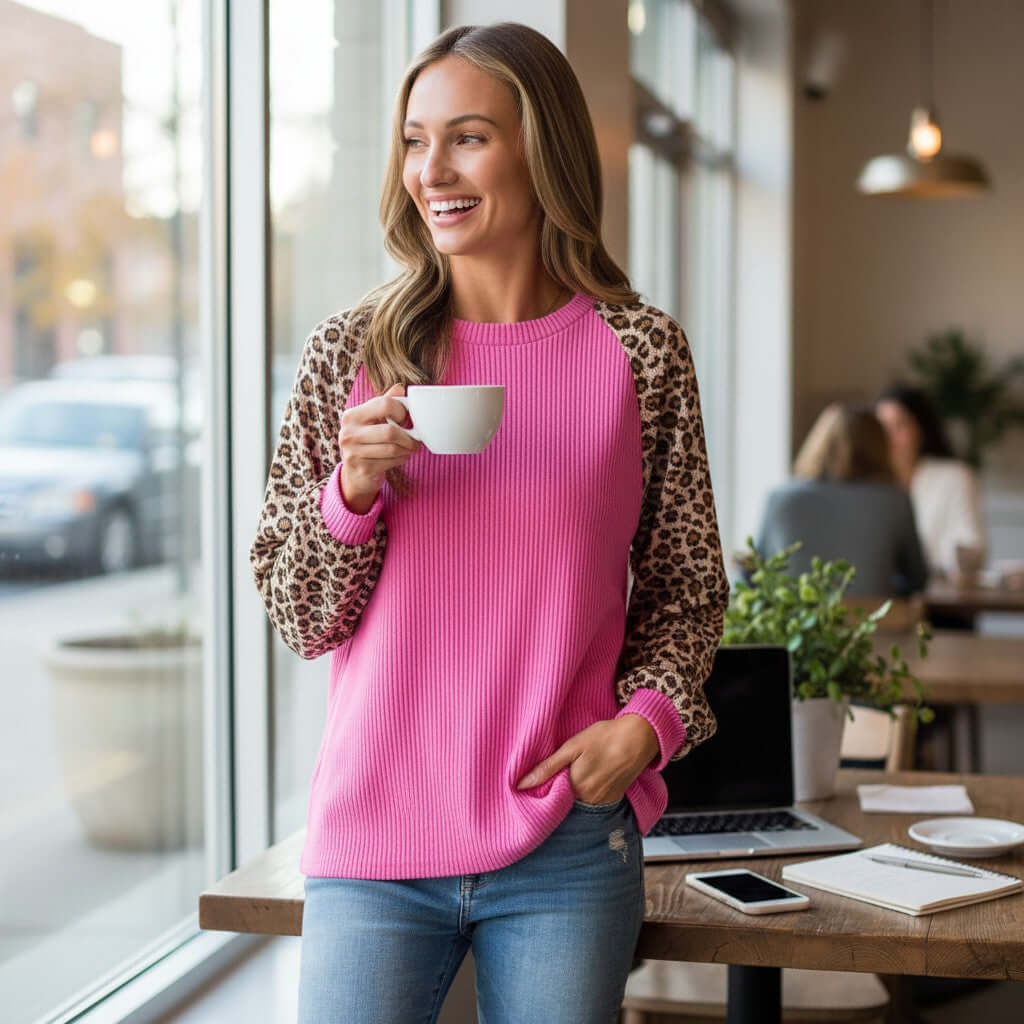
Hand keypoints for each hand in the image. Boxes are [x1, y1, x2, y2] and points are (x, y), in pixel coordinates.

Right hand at [338, 382, 422, 509]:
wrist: (355, 474)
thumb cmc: (367, 442)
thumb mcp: (373, 420)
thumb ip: (385, 403)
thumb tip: (400, 387)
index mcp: (352, 416)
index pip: (385, 404)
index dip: (401, 411)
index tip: (405, 419)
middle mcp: (348, 433)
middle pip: (390, 431)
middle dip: (408, 437)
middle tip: (415, 439)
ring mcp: (353, 452)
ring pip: (393, 448)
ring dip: (407, 449)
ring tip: (410, 448)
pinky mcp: (362, 469)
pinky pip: (391, 462)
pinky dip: (401, 459)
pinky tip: (400, 457)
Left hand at [515, 715, 660, 802]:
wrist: (639, 738)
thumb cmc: (604, 737)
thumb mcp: (572, 747)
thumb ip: (547, 768)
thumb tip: (521, 784)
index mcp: (575, 787)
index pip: (548, 798)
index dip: (541, 790)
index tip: (533, 783)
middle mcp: (588, 800)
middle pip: (563, 803)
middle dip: (555, 793)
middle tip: (554, 776)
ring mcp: (602, 802)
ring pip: (578, 804)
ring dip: (571, 794)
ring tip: (572, 775)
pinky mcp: (613, 799)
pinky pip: (593, 803)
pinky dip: (586, 794)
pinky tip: (588, 778)